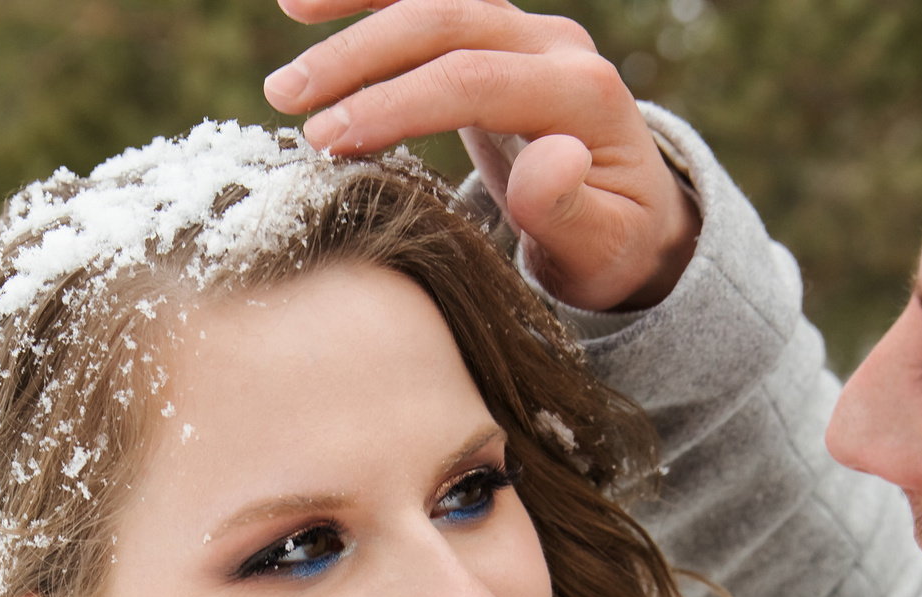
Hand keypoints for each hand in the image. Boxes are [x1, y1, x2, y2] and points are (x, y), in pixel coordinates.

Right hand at [265, 0, 701, 312]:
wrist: (634, 215)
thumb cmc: (610, 243)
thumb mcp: (601, 248)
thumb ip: (572, 210)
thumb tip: (552, 156)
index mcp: (584, 94)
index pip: (476, 80)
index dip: (396, 103)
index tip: (327, 140)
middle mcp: (556, 45)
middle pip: (449, 21)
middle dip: (361, 56)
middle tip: (287, 100)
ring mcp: (526, 31)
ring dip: (358, 10)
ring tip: (288, 28)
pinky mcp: (497, 34)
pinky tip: (305, 2)